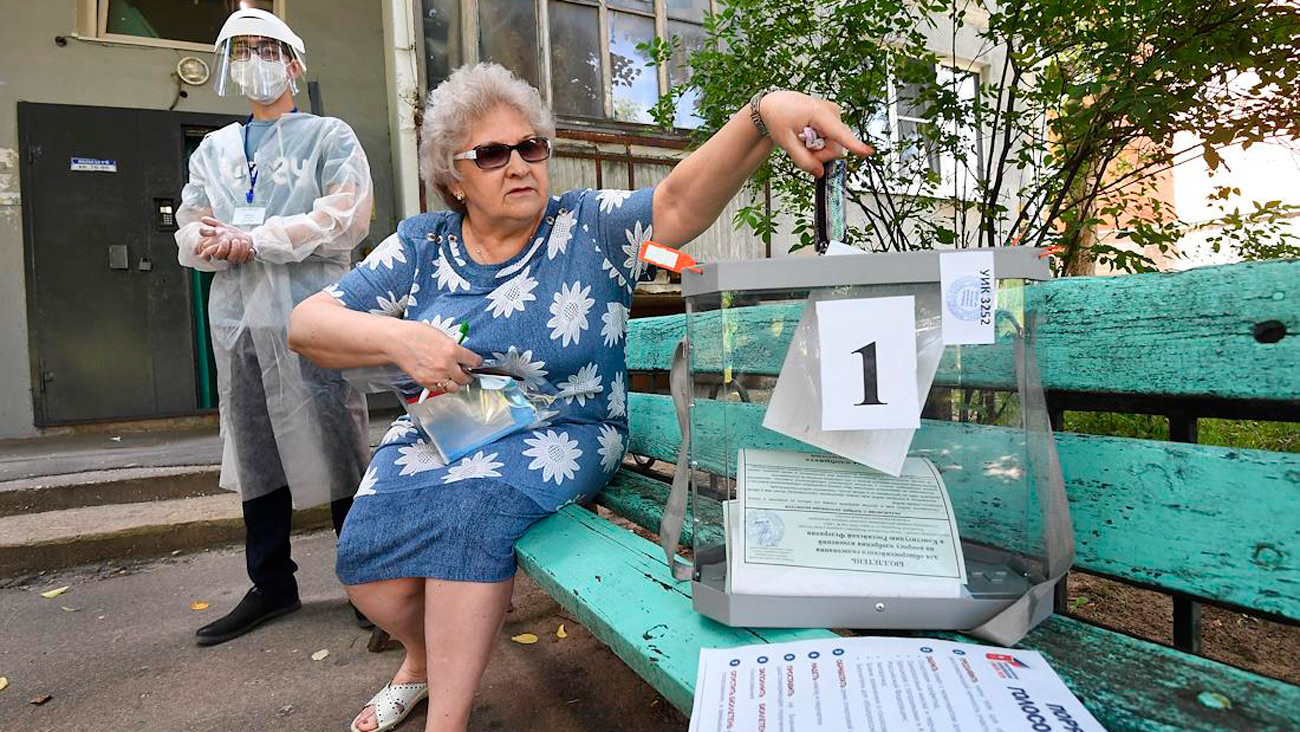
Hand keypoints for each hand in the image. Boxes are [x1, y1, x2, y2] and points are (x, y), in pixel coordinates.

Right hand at [197, 216, 254, 263]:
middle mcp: (223, 255)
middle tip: (234, 240)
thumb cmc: (228, 232)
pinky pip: (245, 261)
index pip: (208, 254)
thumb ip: (212, 222)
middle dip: (228, 248)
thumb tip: (203, 219)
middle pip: (223, 257)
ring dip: (240, 250)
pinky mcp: (243, 259)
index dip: (217, 249)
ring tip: (243, 241)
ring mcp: (233, 258)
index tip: (223, 240)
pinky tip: (250, 249)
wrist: (241, 235)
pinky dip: (249, 256)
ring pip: (234, 259)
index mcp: (215, 248)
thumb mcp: (220, 225)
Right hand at [388, 320, 482, 393]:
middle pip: (465, 378)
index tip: (475, 362)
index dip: (476, 362)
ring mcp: (436, 376)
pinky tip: (440, 378)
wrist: (396, 341)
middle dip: (467, 375)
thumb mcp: (440, 335)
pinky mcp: (426, 382)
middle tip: (465, 371)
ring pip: (454, 388)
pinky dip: (442, 386)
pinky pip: (440, 389)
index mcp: (452, 351)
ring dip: (456, 383)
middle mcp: (446, 365)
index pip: (474, 361)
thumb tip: (461, 355)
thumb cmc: (415, 334)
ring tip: (453, 377)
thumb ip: (453, 347)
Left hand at [756, 91, 874, 176]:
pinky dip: (820, 143)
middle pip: (835, 147)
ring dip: (818, 149)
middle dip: (819, 155)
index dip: (854, 145)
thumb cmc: (778, 117)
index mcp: (819, 113)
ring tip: (803, 138)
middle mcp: (832, 111)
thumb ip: (803, 159)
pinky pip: (832, 139)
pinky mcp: (833, 118)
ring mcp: (834, 114)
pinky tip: (808, 135)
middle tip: (802, 148)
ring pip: (834, 145)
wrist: (775, 104)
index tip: (868, 151)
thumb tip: (820, 172)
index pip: (839, 133)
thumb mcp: (786, 142)